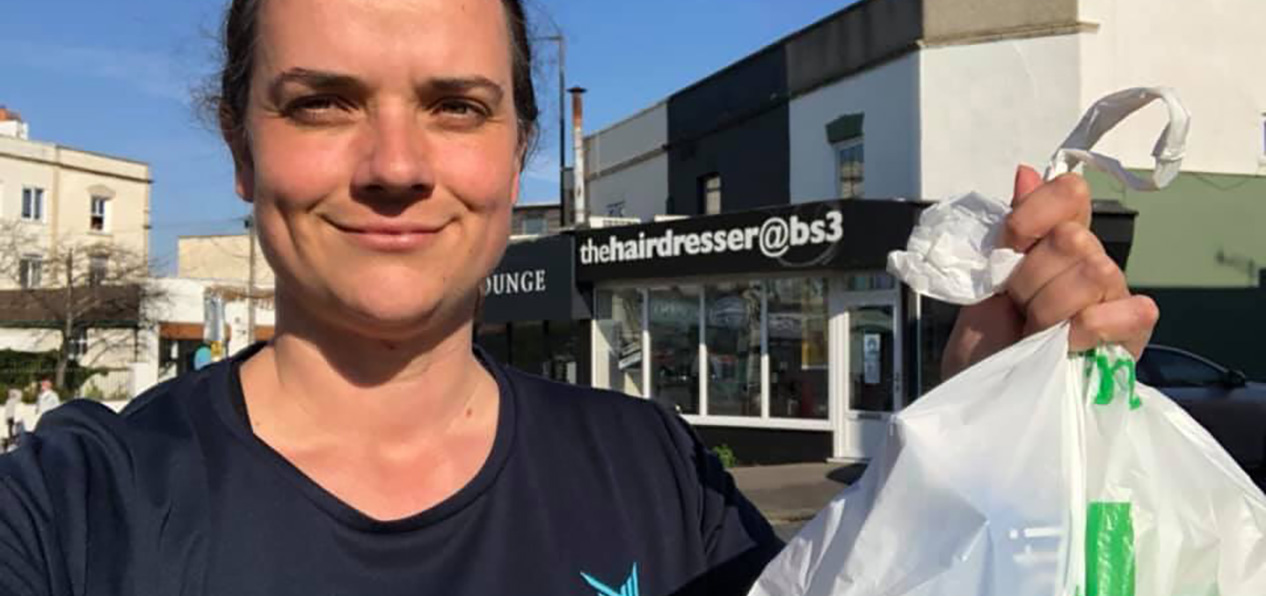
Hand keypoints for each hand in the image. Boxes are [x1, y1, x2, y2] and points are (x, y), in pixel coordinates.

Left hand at [940, 165, 1158, 378]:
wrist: (983, 401)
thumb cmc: (983, 347)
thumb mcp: (982, 283)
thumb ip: (1010, 230)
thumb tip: (1026, 172)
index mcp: (1054, 243)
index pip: (1069, 194)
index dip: (1033, 217)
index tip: (1008, 248)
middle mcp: (1089, 263)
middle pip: (1074, 238)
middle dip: (1031, 278)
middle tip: (1017, 308)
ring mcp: (1114, 300)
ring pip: (1095, 271)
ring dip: (1050, 308)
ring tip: (1034, 333)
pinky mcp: (1132, 338)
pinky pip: (1130, 312)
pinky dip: (1090, 329)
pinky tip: (1067, 346)